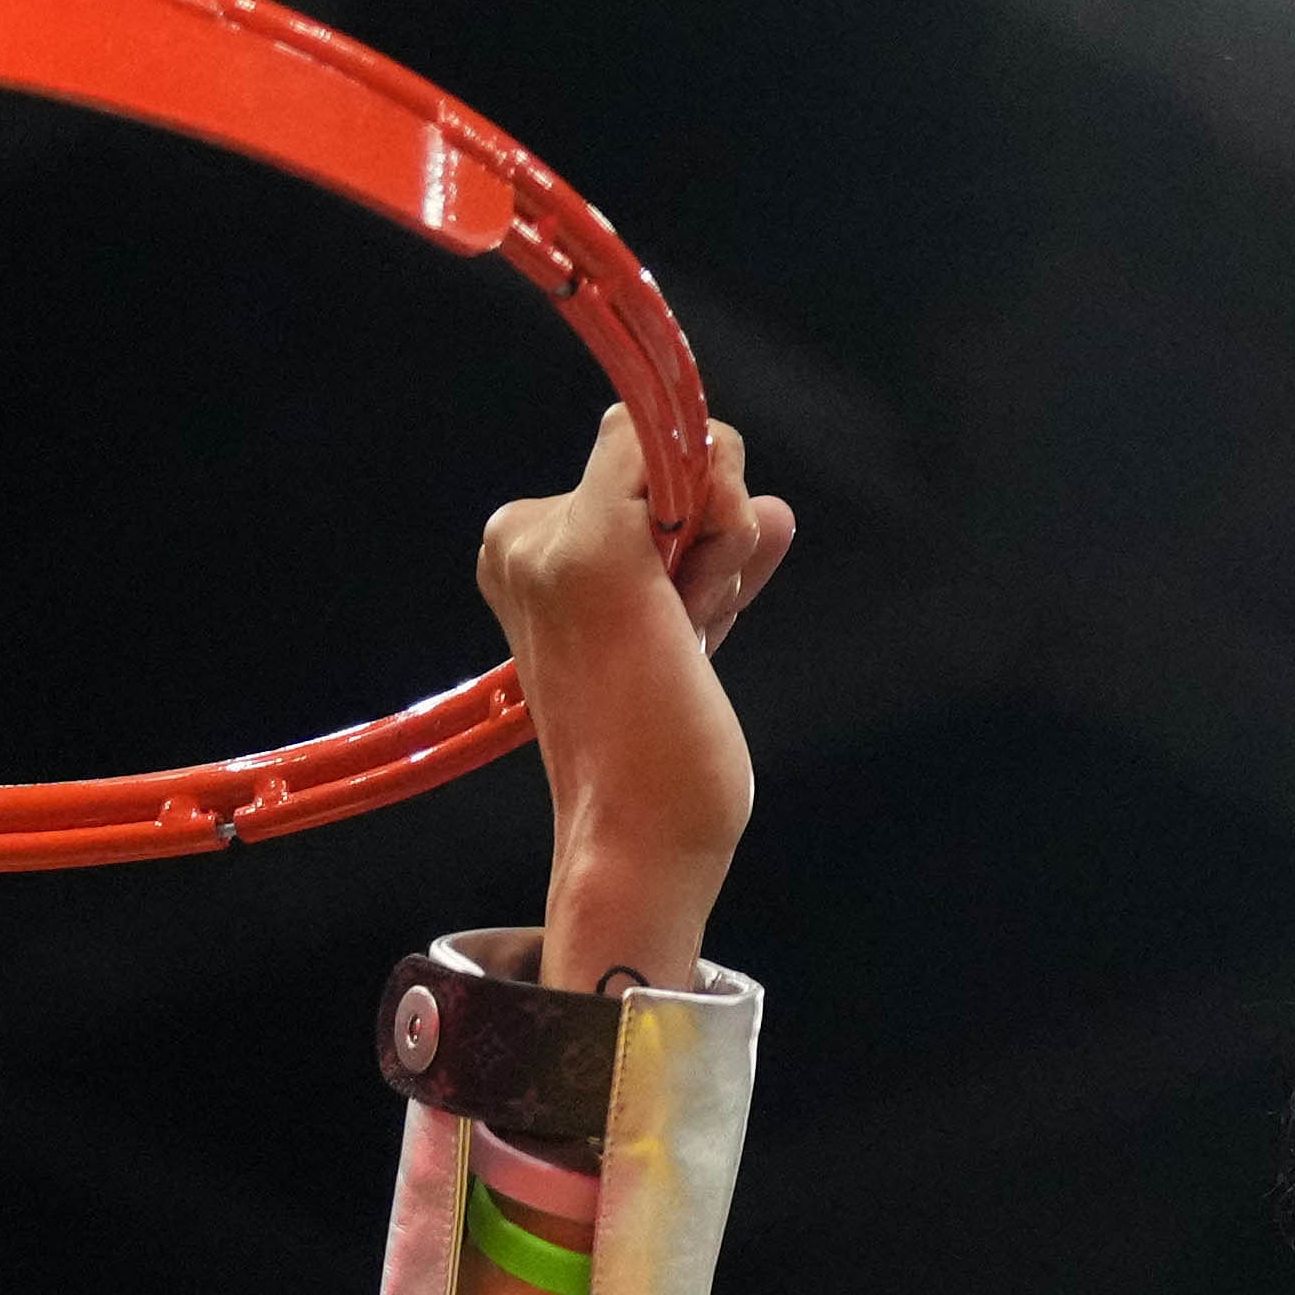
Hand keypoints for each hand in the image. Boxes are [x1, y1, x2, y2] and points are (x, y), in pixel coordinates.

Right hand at [479, 403, 793, 987]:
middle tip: (685, 636)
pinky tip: (702, 612)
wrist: (636, 836)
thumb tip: (772, 505)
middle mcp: (522, 533)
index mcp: (523, 552)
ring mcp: (551, 535)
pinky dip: (733, 533)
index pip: (637, 472)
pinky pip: (701, 462)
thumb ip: (720, 556)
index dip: (692, 536)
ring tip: (684, 640)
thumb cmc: (660, 754)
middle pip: (666, 457)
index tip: (681, 622)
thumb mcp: (686, 628)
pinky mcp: (598, 546)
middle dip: (711, 537)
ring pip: (693, 457)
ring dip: (725, 548)